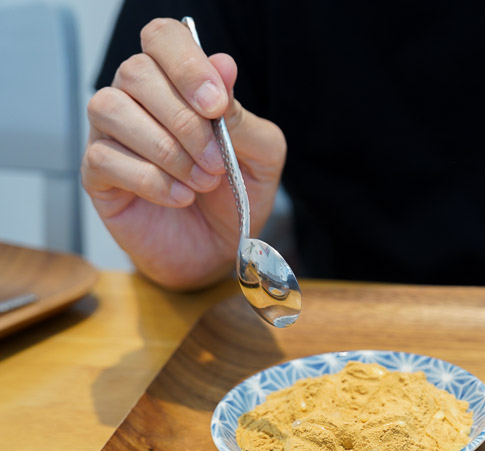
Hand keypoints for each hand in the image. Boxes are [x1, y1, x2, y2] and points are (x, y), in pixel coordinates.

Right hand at [82, 18, 285, 290]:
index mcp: (177, 82)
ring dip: (166, 150)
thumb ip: (243, 116)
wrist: (219, 250)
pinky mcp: (97, 173)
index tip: (216, 104)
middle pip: (136, 72)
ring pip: (112, 109)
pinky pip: (105, 158)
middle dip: (184, 121)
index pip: (163, 38)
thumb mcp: (260, 157)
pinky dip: (151, 180)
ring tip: (201, 182)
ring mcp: (111, 133)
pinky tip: (180, 197)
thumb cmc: (236, 195)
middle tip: (216, 162)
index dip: (186, 63)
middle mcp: (138, 98)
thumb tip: (223, 65)